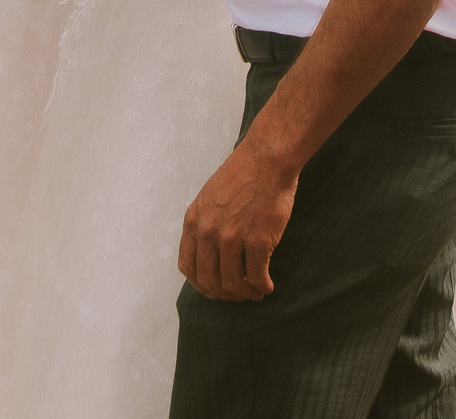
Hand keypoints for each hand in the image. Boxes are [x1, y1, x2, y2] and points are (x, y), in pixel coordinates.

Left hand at [178, 140, 296, 300]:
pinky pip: (256, 276)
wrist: (267, 159)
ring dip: (245, 294)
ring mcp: (232, 238)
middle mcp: (208, 233)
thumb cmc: (243, 174)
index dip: (200, 284)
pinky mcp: (258, 241)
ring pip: (233, 283)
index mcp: (194, 222)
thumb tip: (208, 253)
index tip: (213, 289)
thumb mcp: (209, 197)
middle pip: (209, 280)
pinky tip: (267, 286)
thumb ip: (204, 224)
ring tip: (256, 293)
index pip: (188, 266)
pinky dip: (262, 286)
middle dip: (223, 294)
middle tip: (237, 296)